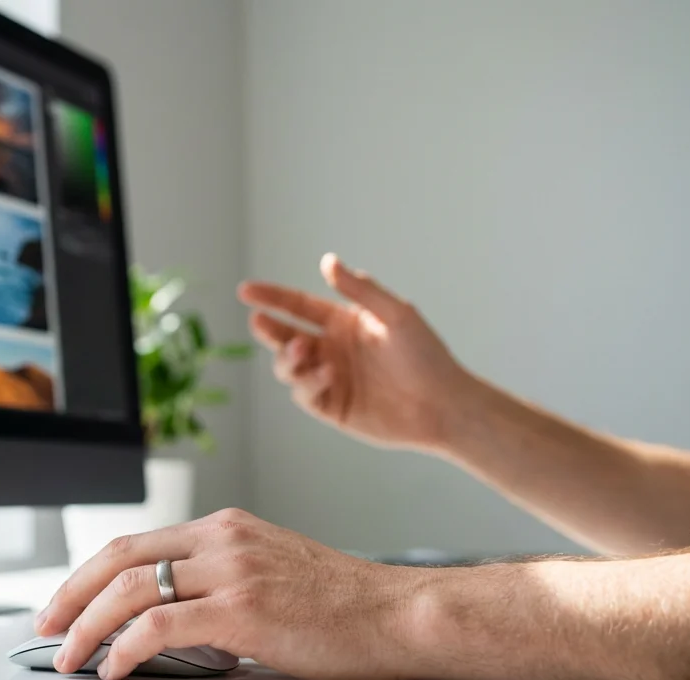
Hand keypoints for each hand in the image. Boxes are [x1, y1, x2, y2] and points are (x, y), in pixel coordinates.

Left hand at [34, 508, 417, 679]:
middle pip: (119, 558)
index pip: (136, 543)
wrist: (398, 614)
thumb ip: (220, 581)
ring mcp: (232, 570)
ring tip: (69, 656)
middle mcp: (223, 539)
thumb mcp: (270, 571)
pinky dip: (126, 647)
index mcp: (226, 527)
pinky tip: (115, 668)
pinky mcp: (243, 609)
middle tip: (46, 627)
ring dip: (88, 626)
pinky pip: (160, 625)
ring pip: (131, 590)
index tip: (64, 602)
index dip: (89, 574)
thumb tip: (167, 618)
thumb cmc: (343, 605)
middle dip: (71, 596)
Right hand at [238, 253, 471, 449]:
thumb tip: (327, 261)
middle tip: (258, 321)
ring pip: (288, 366)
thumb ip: (360, 289)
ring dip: (288, 357)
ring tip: (302, 350)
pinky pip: (304, 394)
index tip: (246, 291)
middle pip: (284, 336)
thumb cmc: (427, 356)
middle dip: (268, 328)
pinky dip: (307, 382)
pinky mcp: (331, 408)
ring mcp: (329, 379)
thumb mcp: (396, 314)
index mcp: (342, 322)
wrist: (444, 405)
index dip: (270, 297)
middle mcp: (331, 349)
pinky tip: (326, 374)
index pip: (297, 306)